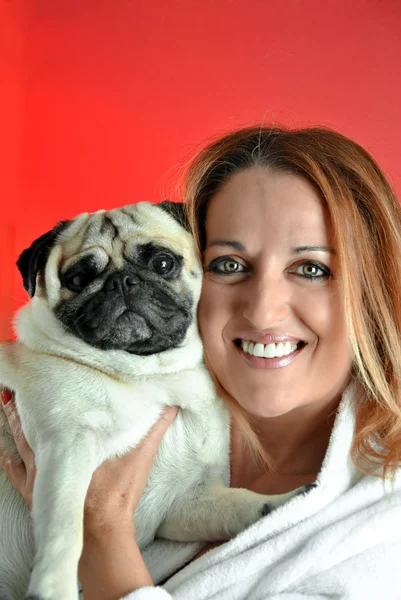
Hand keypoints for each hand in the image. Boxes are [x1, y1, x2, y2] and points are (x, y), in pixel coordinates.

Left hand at [0, 388, 177, 535]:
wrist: (101, 531)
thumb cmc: (118, 492)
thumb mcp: (141, 455)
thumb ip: (155, 427)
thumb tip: (169, 403)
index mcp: (73, 440)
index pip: (56, 409)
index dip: (48, 390)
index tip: (43, 370)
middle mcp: (51, 453)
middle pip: (32, 420)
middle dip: (25, 400)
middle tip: (17, 382)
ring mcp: (38, 474)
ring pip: (20, 441)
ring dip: (14, 422)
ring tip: (6, 402)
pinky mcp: (34, 493)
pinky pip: (16, 472)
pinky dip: (10, 461)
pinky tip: (5, 453)